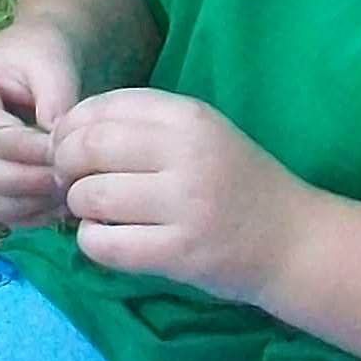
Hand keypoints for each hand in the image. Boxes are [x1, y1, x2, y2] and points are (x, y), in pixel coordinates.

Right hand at [0, 18, 86, 227]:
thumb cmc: (42, 57)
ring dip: (27, 203)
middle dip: (28, 182)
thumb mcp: (52, 64)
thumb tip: (56, 149)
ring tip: (67, 191)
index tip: (68, 154)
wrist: (37, 63)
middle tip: (72, 178)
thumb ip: (55, 101)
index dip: (27, 151)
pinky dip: (25, 215)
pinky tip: (57, 203)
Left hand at [49, 88, 322, 308]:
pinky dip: (92, 242)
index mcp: (189, 117)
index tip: (70, 148)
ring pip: (91, 197)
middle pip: (88, 148)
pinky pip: (104, 244)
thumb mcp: (202, 135)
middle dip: (65, 166)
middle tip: (72, 183)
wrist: (295, 242)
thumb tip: (66, 130)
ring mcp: (185, 205)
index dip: (70, 128)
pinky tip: (109, 239)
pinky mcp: (180, 253)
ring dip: (79, 207)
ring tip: (95, 213)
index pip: (103, 107)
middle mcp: (187, 154)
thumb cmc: (238, 184)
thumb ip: (142, 126)